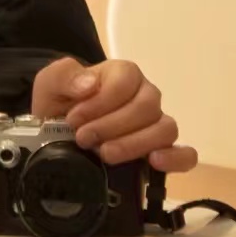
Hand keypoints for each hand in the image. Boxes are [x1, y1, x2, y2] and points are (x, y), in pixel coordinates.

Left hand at [31, 56, 197, 172]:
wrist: (60, 135)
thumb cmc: (61, 104)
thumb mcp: (50, 84)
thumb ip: (64, 76)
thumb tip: (89, 84)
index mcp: (123, 74)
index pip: (126, 81)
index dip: (101, 101)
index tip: (74, 119)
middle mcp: (146, 96)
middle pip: (146, 107)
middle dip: (111, 126)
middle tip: (84, 139)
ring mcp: (156, 124)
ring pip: (165, 129)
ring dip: (134, 144)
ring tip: (107, 155)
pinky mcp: (162, 151)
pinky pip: (185, 154)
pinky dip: (176, 158)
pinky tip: (155, 162)